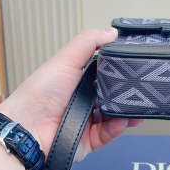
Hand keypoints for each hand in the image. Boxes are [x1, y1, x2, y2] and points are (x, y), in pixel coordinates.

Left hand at [0, 28, 141, 161]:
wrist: (28, 129)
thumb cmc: (39, 93)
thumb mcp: (65, 60)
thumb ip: (88, 42)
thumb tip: (111, 32)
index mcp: (78, 79)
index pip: (105, 73)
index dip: (119, 70)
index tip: (134, 67)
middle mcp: (84, 99)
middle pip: (113, 94)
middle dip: (128, 93)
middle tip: (141, 89)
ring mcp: (88, 119)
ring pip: (115, 115)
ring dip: (127, 112)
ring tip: (138, 108)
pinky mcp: (90, 138)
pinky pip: (110, 132)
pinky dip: (118, 127)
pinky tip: (122, 120)